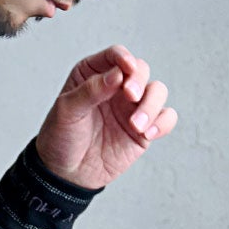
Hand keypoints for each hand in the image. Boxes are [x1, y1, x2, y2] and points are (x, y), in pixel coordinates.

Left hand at [34, 44, 177, 188]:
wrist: (66, 173)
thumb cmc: (61, 137)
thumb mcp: (67, 110)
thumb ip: (90, 90)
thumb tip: (117, 74)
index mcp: (94, 75)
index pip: (115, 56)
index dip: (124, 58)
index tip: (126, 69)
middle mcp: (116, 87)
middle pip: (141, 70)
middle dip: (139, 81)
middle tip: (130, 96)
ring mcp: (132, 107)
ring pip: (158, 91)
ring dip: (152, 104)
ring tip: (136, 125)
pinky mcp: (144, 128)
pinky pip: (166, 117)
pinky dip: (163, 123)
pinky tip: (148, 134)